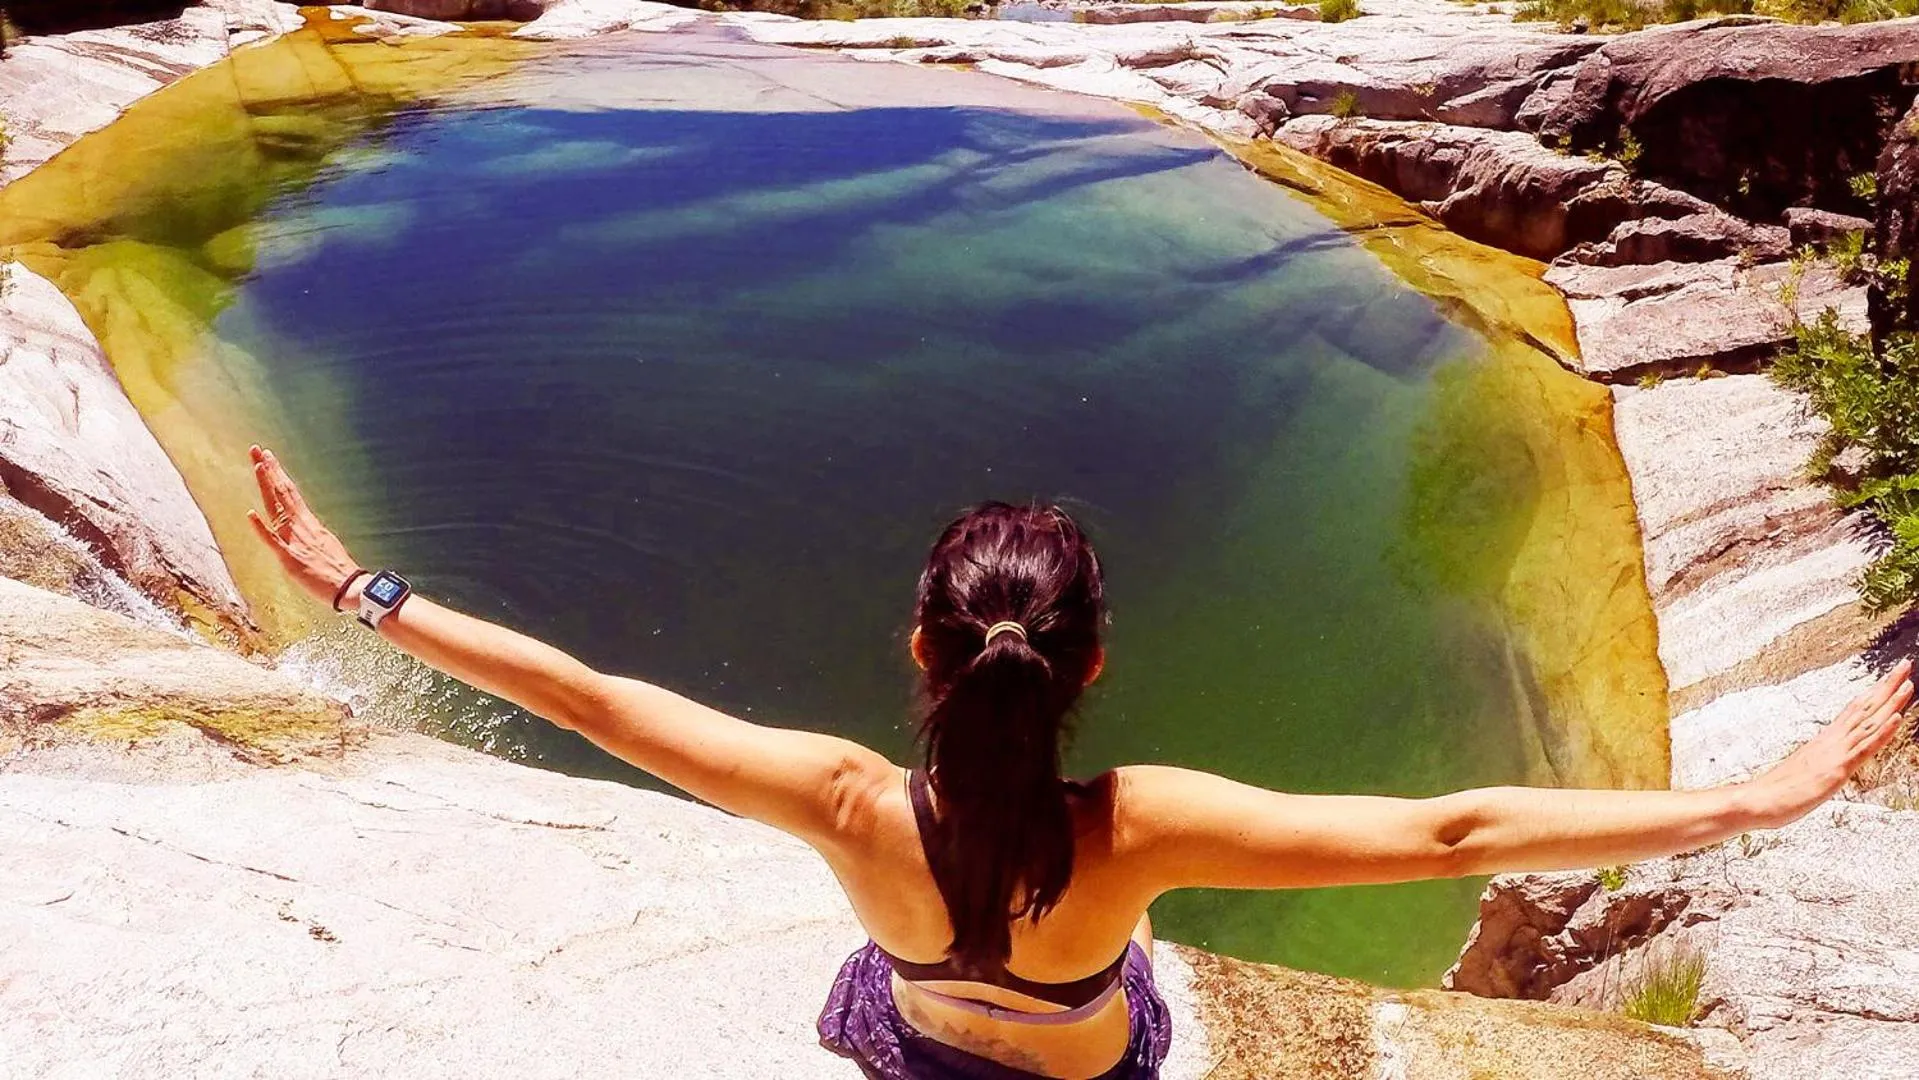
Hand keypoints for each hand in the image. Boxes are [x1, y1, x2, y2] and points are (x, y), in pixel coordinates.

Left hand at [245, 445, 361, 607]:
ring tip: (258, 466)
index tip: (268, 457)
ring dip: (267, 486)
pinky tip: (251, 514)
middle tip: (258, 450)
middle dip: (269, 471)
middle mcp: (302, 526)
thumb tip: (304, 526)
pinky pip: (273, 542)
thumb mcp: (325, 544)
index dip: (277, 474)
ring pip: (278, 508)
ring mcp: (296, 540)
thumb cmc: (338, 570)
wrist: (350, 587)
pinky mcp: (291, 559)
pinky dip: (261, 528)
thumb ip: (311, 534)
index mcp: (309, 523)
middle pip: (283, 493)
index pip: (290, 492)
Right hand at [1748, 657, 1912, 827]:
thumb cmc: (1778, 790)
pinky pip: (1865, 748)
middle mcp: (1832, 741)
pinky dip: (1882, 732)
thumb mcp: (1804, 770)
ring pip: (1869, 723)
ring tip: (1908, 684)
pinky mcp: (1837, 770)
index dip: (1874, 693)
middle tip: (1905, 665)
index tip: (1890, 677)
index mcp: (1825, 740)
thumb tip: (1823, 757)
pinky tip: (1897, 718)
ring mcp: (1835, 753)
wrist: (1758, 800)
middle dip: (1887, 687)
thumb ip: (1818, 760)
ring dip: (1890, 703)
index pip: (1855, 710)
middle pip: (1864, 709)